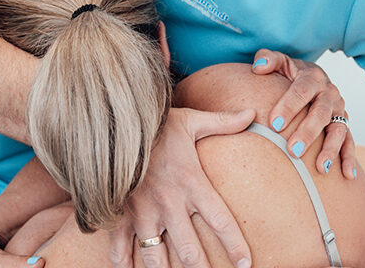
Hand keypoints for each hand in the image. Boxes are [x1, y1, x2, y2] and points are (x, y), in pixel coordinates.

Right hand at [109, 108, 255, 267]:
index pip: (221, 221)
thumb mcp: (191, 120)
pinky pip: (120, 247)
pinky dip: (124, 263)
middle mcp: (169, 203)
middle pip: (190, 251)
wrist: (112, 123)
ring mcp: (142, 212)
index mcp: (192, 183)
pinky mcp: (120, 213)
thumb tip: (253, 113)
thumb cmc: (155, 123)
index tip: (245, 264)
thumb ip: (223, 122)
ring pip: (156, 257)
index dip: (235, 246)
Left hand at [251, 49, 355, 178]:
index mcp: (312, 77)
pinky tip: (347, 175)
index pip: (301, 91)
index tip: (274, 124)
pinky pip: (349, 141)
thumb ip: (268, 59)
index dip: (288, 107)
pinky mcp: (343, 124)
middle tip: (293, 150)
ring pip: (338, 130)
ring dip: (331, 149)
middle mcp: (329, 93)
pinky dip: (349, 158)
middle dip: (308, 132)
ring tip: (321, 168)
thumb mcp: (280, 62)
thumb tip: (258, 66)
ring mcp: (338, 110)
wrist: (311, 77)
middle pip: (320, 113)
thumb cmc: (289, 73)